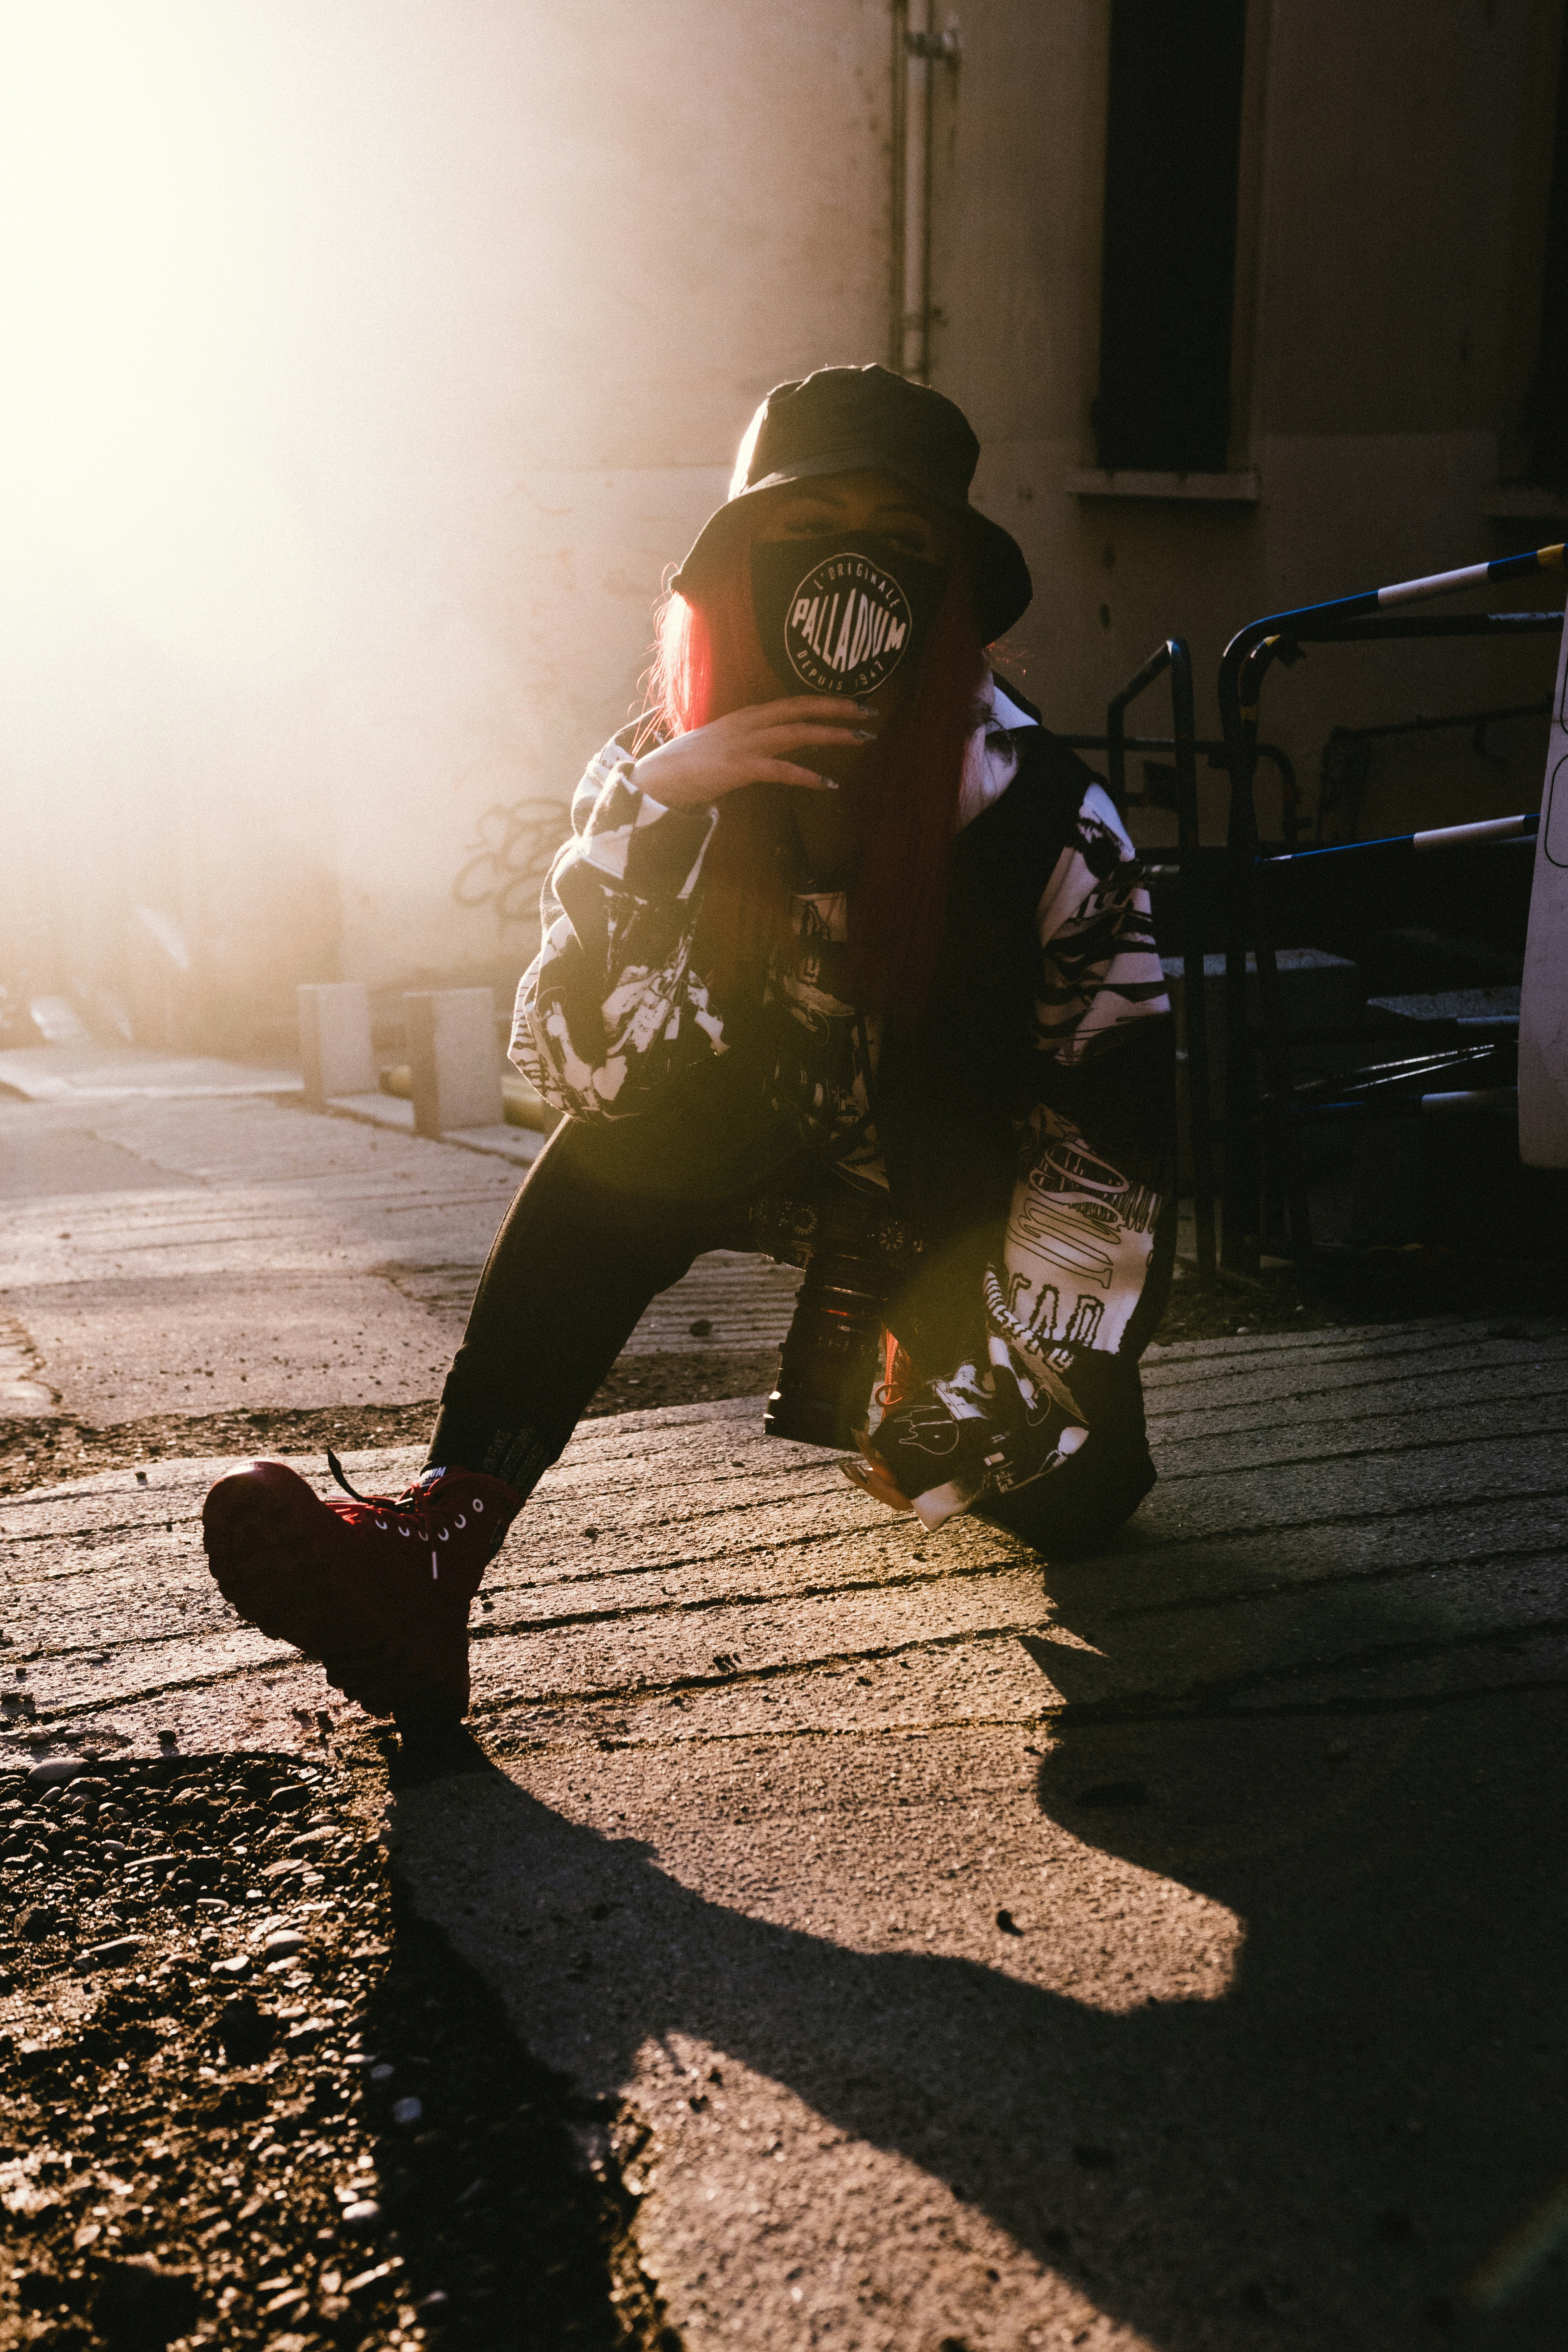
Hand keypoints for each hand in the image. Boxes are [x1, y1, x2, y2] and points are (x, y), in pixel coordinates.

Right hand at [631, 696, 874, 809]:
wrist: (656, 779)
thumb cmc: (689, 766)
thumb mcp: (726, 745)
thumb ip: (755, 742)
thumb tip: (784, 747)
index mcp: (746, 716)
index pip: (792, 702)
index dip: (825, 701)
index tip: (854, 703)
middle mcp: (748, 723)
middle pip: (800, 709)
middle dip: (837, 709)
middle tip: (870, 712)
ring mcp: (742, 744)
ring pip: (796, 733)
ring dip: (831, 735)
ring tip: (860, 739)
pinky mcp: (737, 768)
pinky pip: (779, 770)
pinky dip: (805, 776)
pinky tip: (827, 784)